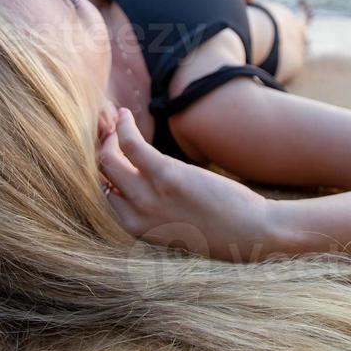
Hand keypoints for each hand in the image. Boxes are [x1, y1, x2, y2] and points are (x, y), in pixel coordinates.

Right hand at [98, 108, 278, 261]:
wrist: (250, 234)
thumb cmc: (220, 231)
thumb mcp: (179, 228)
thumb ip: (158, 212)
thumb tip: (149, 190)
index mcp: (136, 229)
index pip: (104, 196)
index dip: (102, 173)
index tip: (109, 154)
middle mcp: (136, 216)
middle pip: (101, 177)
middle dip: (100, 150)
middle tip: (107, 133)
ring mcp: (148, 197)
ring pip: (109, 160)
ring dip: (109, 136)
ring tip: (116, 121)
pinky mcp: (166, 176)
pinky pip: (132, 146)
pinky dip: (124, 128)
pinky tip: (125, 116)